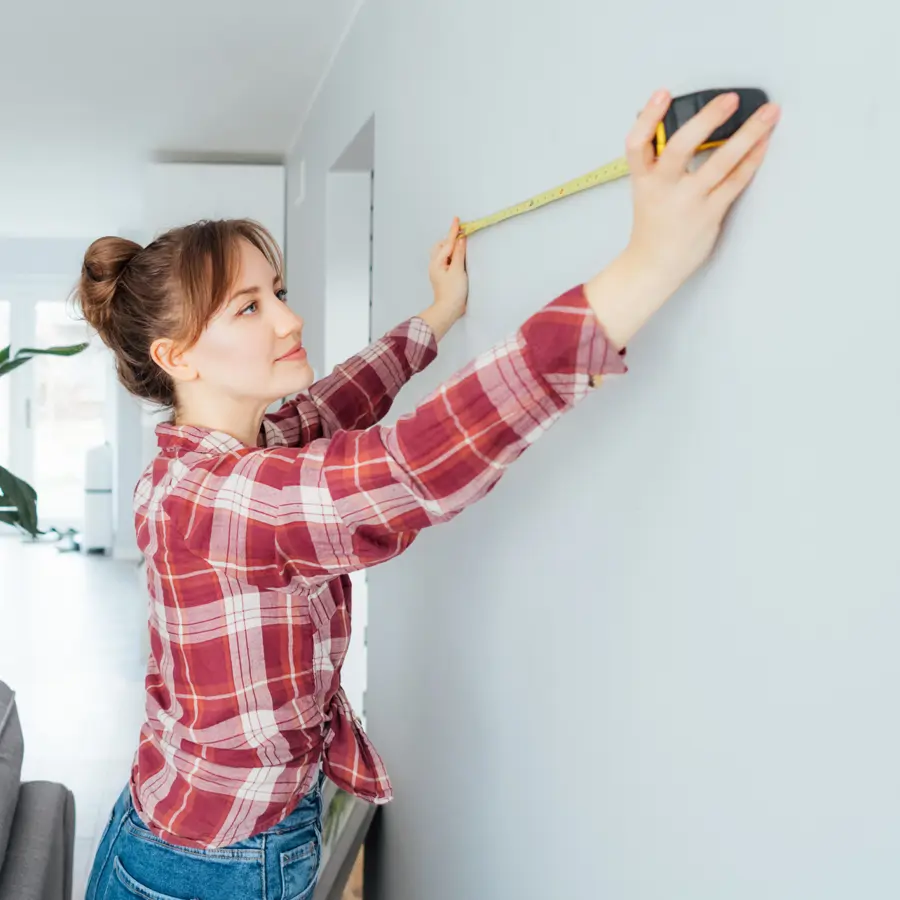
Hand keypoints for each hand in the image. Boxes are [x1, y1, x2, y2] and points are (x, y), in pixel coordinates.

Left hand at [428, 217, 467, 322]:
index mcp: (437, 262)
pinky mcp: (443, 278)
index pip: (447, 243)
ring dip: (451, 249)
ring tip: (461, 248)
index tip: (456, 220)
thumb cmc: (453, 292)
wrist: (448, 310)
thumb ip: (459, 253)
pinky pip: (446, 261)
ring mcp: (438, 272)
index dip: (453, 231)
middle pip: (441, 247)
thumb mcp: (458, 270)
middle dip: (450, 240)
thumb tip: (461, 239)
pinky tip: (458, 259)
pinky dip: (452, 257)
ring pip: (443, 254)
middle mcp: (435, 265)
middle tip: (462, 236)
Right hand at [585, 88, 779, 346]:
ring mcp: (688, 201)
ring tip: (768, 114)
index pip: (637, 144)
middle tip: (729, 99)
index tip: (663, 93)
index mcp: (643, 180)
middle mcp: (664, 188)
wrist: (653, 266)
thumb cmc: (653, 226)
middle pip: (680, 147)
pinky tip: (764, 143)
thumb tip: (697, 128)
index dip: (649, 117)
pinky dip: (752, 159)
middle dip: (707, 119)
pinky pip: (736, 181)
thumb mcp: (647, 190)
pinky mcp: (710, 213)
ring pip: (720, 162)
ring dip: (748, 134)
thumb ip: (663, 163)